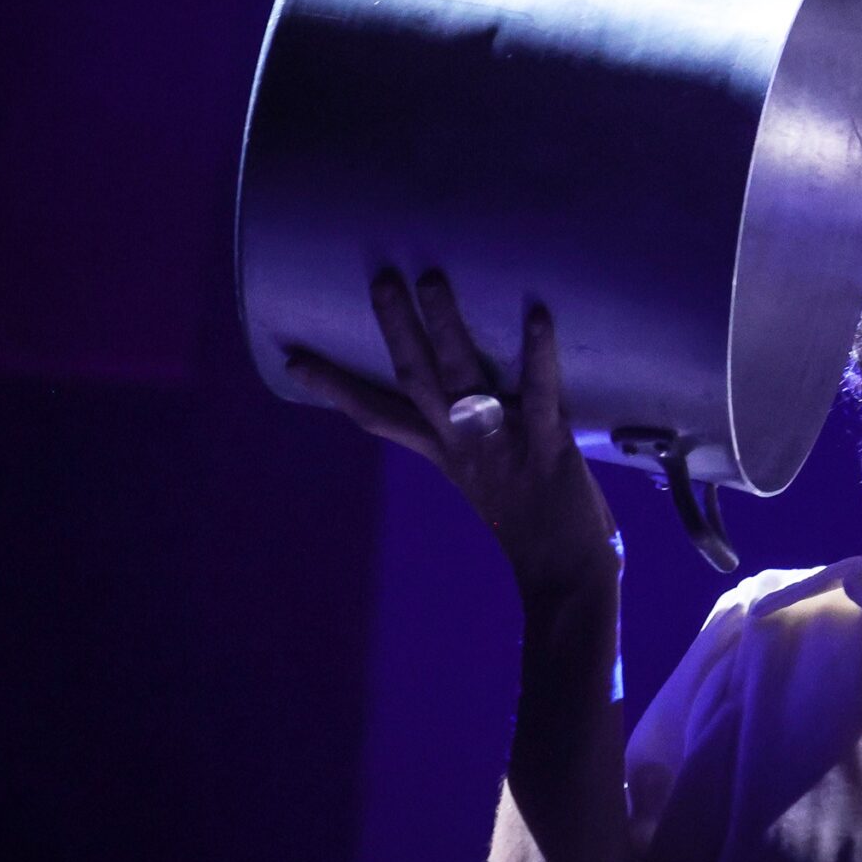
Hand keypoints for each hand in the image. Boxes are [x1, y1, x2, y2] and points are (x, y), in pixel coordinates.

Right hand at [285, 271, 620, 600]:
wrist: (568, 581)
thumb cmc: (538, 534)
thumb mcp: (491, 486)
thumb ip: (480, 448)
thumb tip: (483, 410)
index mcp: (447, 456)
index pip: (380, 416)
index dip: (336, 388)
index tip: (294, 359)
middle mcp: (464, 446)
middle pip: (417, 380)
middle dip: (396, 329)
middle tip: (380, 279)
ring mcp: (503, 445)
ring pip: (463, 378)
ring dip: (445, 327)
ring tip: (430, 280)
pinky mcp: (547, 447)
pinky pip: (539, 394)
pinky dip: (538, 356)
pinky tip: (537, 316)